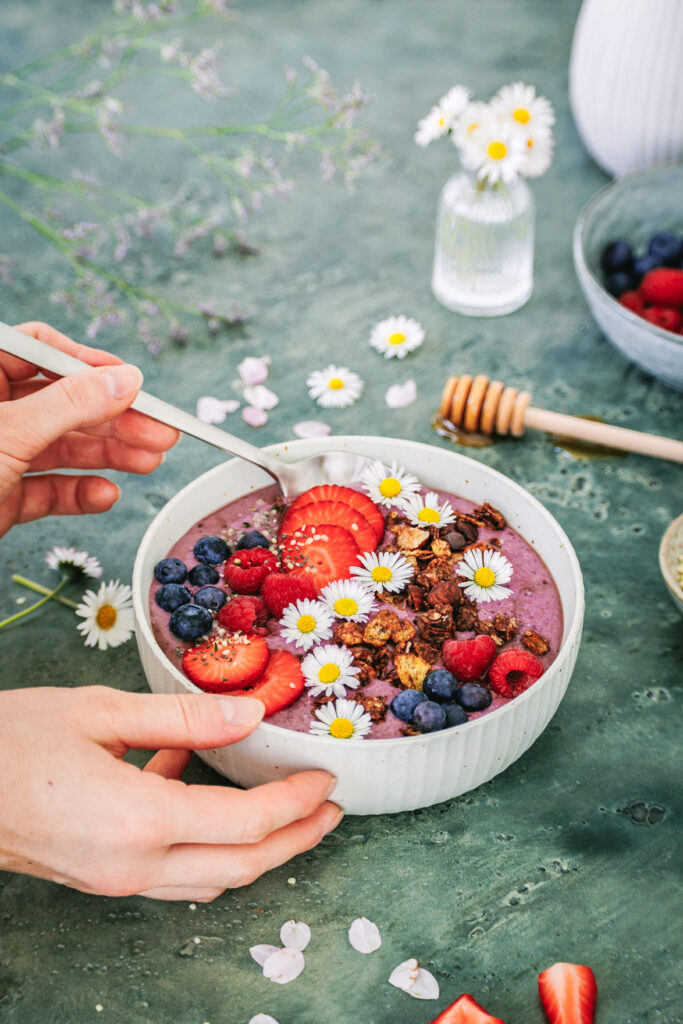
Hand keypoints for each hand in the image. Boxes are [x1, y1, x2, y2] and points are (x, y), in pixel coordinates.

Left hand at [0, 321, 178, 538]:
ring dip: (108, 455)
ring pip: (60, 446)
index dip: (90, 365)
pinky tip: (106, 495)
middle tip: (161, 432)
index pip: (40, 350)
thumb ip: (70, 404)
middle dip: (113, 418)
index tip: (135, 384)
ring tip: (151, 462)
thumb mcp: (8, 433)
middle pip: (62, 402)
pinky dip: (78, 493)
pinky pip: (46, 488)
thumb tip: (124, 379)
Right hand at [0, 686, 340, 900]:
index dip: (297, 802)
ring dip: (257, 848)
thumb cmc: (10, 742)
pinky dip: (202, 838)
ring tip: (286, 808)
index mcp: (139, 820)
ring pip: (211, 878)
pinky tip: (188, 777)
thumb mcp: (100, 712)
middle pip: (242, 866)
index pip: (248, 823)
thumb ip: (184, 717)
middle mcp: (134, 864)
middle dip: (296, 839)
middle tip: (329, 809)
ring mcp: (115, 879)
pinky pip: (172, 869)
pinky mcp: (100, 876)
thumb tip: (251, 713)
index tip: (325, 778)